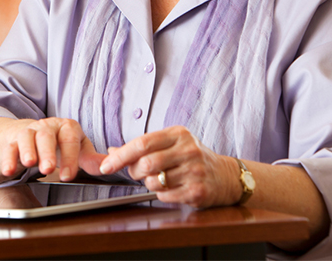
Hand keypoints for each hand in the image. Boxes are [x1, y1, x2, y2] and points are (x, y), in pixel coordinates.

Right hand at [0, 117, 106, 182]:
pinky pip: (10, 147)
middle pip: (47, 136)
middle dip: (47, 152)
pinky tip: (8, 170)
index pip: (70, 139)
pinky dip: (8, 158)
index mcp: (67, 127)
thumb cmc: (61, 144)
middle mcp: (48, 126)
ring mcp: (30, 131)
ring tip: (28, 163)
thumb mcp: (78, 150)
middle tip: (48, 168)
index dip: (70, 157)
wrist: (36, 134)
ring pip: (27, 137)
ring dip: (27, 150)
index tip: (68, 175)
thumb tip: (108, 166)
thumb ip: (91, 160)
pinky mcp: (14, 139)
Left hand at [98, 125, 239, 207]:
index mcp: (178, 134)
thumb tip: (111, 151)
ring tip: (161, 178)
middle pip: (145, 164)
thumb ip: (143, 146)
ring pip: (153, 182)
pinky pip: (164, 196)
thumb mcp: (171, 144)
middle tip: (138, 172)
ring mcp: (195, 171)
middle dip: (134, 172)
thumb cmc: (192, 158)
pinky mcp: (197, 191)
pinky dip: (161, 194)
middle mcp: (188, 150)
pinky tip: (172, 187)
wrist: (225, 176)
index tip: (106, 165)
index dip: (120, 156)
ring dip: (149, 184)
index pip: (142, 143)